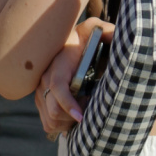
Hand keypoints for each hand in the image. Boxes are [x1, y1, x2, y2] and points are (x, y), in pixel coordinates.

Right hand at [37, 18, 109, 138]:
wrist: (70, 42)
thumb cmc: (87, 38)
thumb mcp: (97, 29)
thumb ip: (108, 31)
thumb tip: (115, 35)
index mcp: (58, 64)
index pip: (56, 86)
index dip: (67, 103)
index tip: (81, 116)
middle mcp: (44, 78)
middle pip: (52, 110)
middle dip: (72, 118)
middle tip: (91, 112)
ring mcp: (40, 91)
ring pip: (50, 120)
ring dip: (68, 123)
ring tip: (85, 113)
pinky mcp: (40, 100)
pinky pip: (48, 123)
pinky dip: (62, 126)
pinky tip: (75, 117)